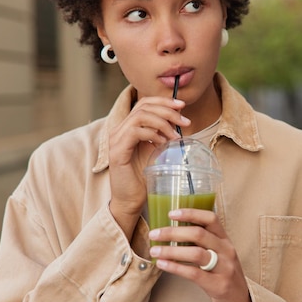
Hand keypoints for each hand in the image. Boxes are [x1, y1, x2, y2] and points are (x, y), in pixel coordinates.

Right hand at [108, 97, 189, 238]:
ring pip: (140, 116)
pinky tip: (163, 143)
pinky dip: (152, 134)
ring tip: (176, 135)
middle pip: (143, 106)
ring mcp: (116, 140)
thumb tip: (181, 121)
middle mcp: (119, 130)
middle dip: (167, 110)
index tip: (181, 105)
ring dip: (163, 122)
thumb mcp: (156, 151)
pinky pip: (135, 132)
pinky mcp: (117, 152)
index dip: (163, 100)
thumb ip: (163, 135)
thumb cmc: (144, 178)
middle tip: (185, 121)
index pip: (144, 103)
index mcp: (128, 127)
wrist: (131, 201)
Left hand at [148, 209, 257, 301]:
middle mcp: (227, 250)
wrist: (240, 301)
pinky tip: (162, 264)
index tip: (171, 213)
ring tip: (154, 250)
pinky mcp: (219, 285)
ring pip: (196, 253)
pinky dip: (175, 267)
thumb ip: (202, 242)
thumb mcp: (219, 253)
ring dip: (171, 250)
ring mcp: (225, 268)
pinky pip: (194, 273)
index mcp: (225, 239)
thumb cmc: (223, 274)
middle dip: (173, 232)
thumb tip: (171, 230)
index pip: (210, 219)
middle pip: (199, 234)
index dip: (191, 213)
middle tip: (154, 234)